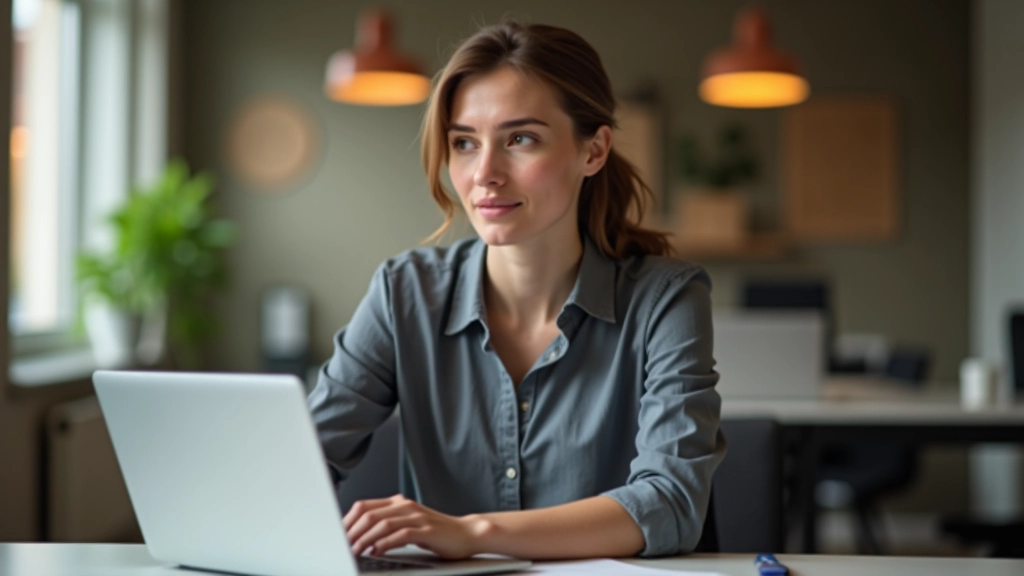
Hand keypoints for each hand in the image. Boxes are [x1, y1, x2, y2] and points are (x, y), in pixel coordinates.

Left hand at [343, 494, 488, 558]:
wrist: (466, 534)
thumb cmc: (436, 533)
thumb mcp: (408, 525)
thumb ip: (387, 526)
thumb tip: (358, 537)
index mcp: (398, 503)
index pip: (364, 506)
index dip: (347, 521)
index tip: (336, 536)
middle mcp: (405, 506)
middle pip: (369, 514)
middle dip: (351, 532)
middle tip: (341, 546)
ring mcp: (416, 517)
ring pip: (382, 524)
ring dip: (364, 539)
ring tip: (354, 552)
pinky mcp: (426, 531)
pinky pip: (400, 535)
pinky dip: (384, 544)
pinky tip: (376, 552)